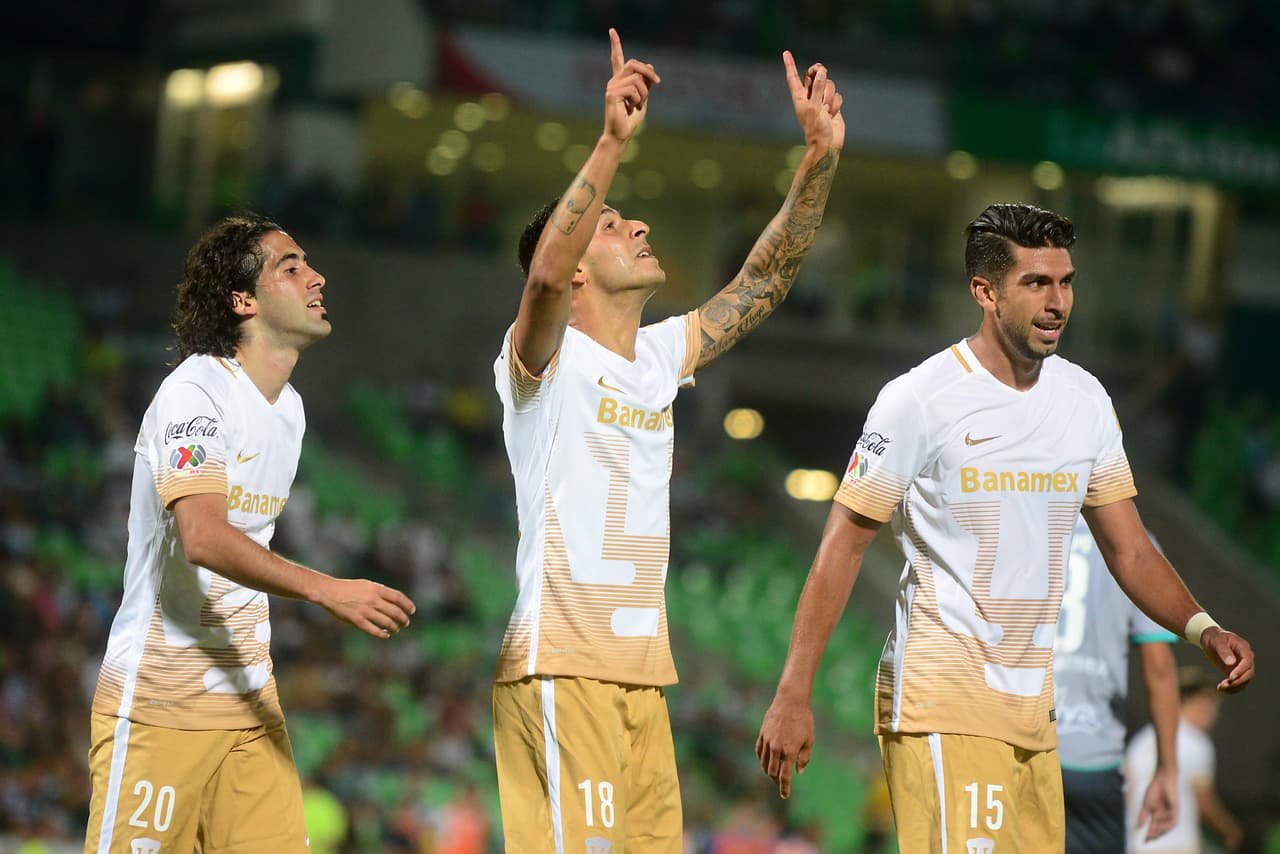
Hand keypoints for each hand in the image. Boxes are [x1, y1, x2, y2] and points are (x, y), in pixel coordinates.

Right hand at [319, 577, 415, 638]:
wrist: (330, 592)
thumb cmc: (349, 588)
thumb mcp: (367, 585)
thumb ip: (381, 593)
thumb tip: (396, 601)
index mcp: (376, 589)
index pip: (398, 597)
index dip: (408, 605)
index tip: (412, 611)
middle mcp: (373, 600)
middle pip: (395, 612)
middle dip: (403, 619)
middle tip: (405, 623)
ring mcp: (366, 611)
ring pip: (387, 623)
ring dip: (394, 628)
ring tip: (395, 629)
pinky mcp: (358, 621)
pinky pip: (374, 631)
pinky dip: (383, 635)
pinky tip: (385, 635)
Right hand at [604, 28, 659, 143]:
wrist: (621, 135)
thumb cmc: (631, 119)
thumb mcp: (643, 98)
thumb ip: (646, 83)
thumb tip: (649, 66)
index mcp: (620, 81)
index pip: (617, 59)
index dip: (615, 45)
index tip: (612, 30)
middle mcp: (614, 81)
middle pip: (634, 64)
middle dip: (648, 72)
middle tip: (657, 82)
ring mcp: (611, 87)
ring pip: (637, 78)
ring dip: (644, 93)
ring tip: (638, 105)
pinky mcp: (611, 94)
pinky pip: (633, 89)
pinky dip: (638, 99)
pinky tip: (631, 108)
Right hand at [755, 693, 814, 798]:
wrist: (791, 701)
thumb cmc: (804, 720)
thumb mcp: (809, 740)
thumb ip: (804, 758)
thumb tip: (798, 771)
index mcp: (789, 751)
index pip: (785, 776)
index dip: (784, 788)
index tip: (785, 796)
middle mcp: (776, 748)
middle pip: (772, 772)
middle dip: (776, 780)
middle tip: (781, 783)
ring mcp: (767, 741)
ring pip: (764, 763)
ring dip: (768, 771)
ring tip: (773, 773)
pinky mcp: (762, 734)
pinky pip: (759, 751)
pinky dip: (762, 759)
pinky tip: (766, 761)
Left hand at [783, 51, 844, 152]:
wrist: (826, 144)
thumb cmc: (815, 128)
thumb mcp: (814, 106)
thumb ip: (817, 87)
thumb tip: (821, 71)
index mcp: (799, 96)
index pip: (793, 77)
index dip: (790, 64)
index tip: (785, 52)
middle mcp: (809, 96)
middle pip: (815, 74)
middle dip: (820, 73)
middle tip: (822, 71)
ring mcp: (821, 100)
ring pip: (829, 85)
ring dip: (830, 96)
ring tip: (826, 110)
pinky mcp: (832, 105)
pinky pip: (838, 96)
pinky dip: (836, 104)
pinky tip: (832, 115)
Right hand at [1137, 765, 1177, 841]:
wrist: (1163, 779)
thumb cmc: (1154, 789)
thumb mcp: (1146, 804)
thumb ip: (1143, 815)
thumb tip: (1138, 826)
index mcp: (1157, 814)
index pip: (1153, 826)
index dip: (1149, 833)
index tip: (1143, 840)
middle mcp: (1165, 816)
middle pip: (1160, 829)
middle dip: (1154, 835)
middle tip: (1148, 839)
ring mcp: (1171, 813)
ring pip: (1167, 827)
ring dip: (1161, 831)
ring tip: (1153, 832)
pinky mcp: (1176, 810)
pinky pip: (1173, 822)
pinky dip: (1167, 824)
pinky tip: (1160, 823)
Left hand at [1200, 627, 1253, 692]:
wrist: (1210, 639)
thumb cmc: (1214, 638)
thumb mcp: (1217, 641)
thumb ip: (1223, 651)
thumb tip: (1231, 663)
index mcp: (1244, 648)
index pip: (1247, 662)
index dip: (1241, 670)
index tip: (1231, 677)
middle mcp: (1246, 658)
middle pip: (1249, 673)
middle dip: (1238, 681)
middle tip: (1225, 685)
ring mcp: (1242, 666)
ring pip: (1245, 680)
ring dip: (1235, 687)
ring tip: (1221, 688)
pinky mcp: (1236, 672)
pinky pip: (1238, 683)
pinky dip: (1231, 688)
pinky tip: (1220, 689)